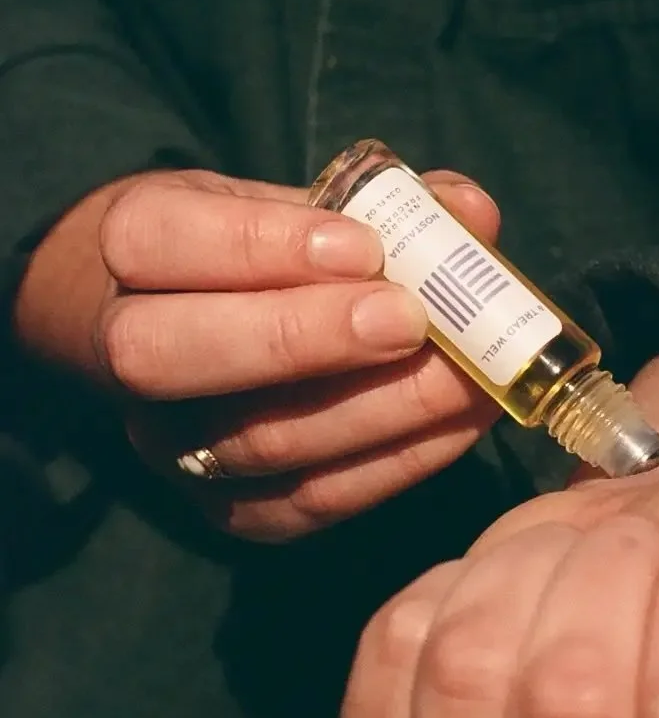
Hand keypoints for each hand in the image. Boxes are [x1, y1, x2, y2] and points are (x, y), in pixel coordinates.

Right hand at [14, 168, 501, 539]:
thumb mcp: (295, 208)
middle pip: (174, 356)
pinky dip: (399, 462)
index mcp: (127, 254)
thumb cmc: (259, 259)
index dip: (259, 245)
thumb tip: (472, 214)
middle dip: (304, 337)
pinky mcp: (233, 510)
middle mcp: (127, 360)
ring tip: (464, 376)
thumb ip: (378, 207)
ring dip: (378, 410)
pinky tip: (460, 423)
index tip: (363, 246)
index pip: (158, 243)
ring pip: (258, 441)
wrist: (204, 338)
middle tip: (408, 319)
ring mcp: (174, 448)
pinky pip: (312, 500)